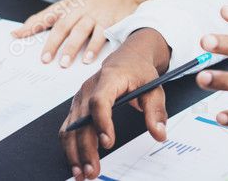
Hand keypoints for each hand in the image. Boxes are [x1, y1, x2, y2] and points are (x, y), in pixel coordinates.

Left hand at [12, 0, 151, 66]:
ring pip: (82, 32)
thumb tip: (19, 32)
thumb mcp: (72, 2)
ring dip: (73, 48)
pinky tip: (88, 59)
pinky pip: (102, 36)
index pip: (47, 15)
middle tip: (45, 59)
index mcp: (69, 5)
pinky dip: (94, 48)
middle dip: (53, 43)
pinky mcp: (112, 21)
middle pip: (64, 26)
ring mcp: (97, 15)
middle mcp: (81, 9)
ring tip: (64, 63)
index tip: (17, 35)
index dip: (32, 25)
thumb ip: (48, 16)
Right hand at [60, 28, 171, 180]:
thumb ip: (156, 111)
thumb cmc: (139, 71)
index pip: (100, 101)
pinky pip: (68, 129)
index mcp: (109, 79)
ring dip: (74, 153)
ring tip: (83, 174)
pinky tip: (77, 163)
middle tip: (93, 170)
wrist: (128, 58)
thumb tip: (159, 133)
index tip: (108, 143)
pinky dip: (70, 147)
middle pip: (82, 120)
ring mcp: (80, 98)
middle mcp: (89, 88)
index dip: (102, 122)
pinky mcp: (77, 107)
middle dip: (86, 148)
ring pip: (71, 128)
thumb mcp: (154, 87)